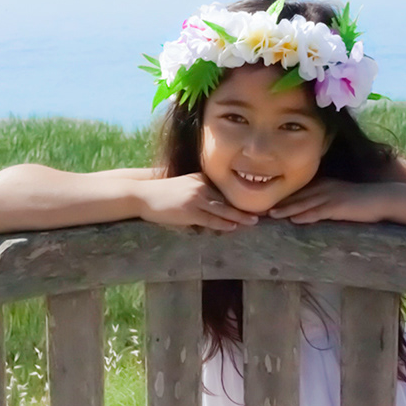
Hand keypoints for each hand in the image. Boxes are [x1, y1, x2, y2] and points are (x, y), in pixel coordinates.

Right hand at [137, 173, 257, 230]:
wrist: (142, 195)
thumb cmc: (163, 194)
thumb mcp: (184, 187)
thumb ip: (199, 192)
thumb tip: (213, 206)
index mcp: (201, 178)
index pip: (225, 190)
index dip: (241, 198)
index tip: (257, 201)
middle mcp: (201, 186)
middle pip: (228, 199)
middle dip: (245, 206)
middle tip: (264, 212)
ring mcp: (195, 198)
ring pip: (223, 210)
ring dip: (239, 217)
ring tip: (254, 221)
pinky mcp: (189, 211)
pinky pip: (210, 219)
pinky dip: (223, 224)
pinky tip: (233, 227)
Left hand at [268, 179, 387, 223]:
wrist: (382, 199)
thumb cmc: (360, 202)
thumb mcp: (338, 200)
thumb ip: (322, 204)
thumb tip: (305, 214)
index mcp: (322, 185)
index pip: (298, 192)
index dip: (281, 198)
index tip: (265, 204)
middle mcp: (324, 188)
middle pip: (297, 196)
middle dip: (279, 203)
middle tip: (260, 209)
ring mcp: (331, 196)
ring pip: (304, 203)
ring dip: (287, 209)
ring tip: (272, 215)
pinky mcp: (339, 206)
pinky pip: (319, 211)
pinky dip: (306, 215)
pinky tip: (295, 220)